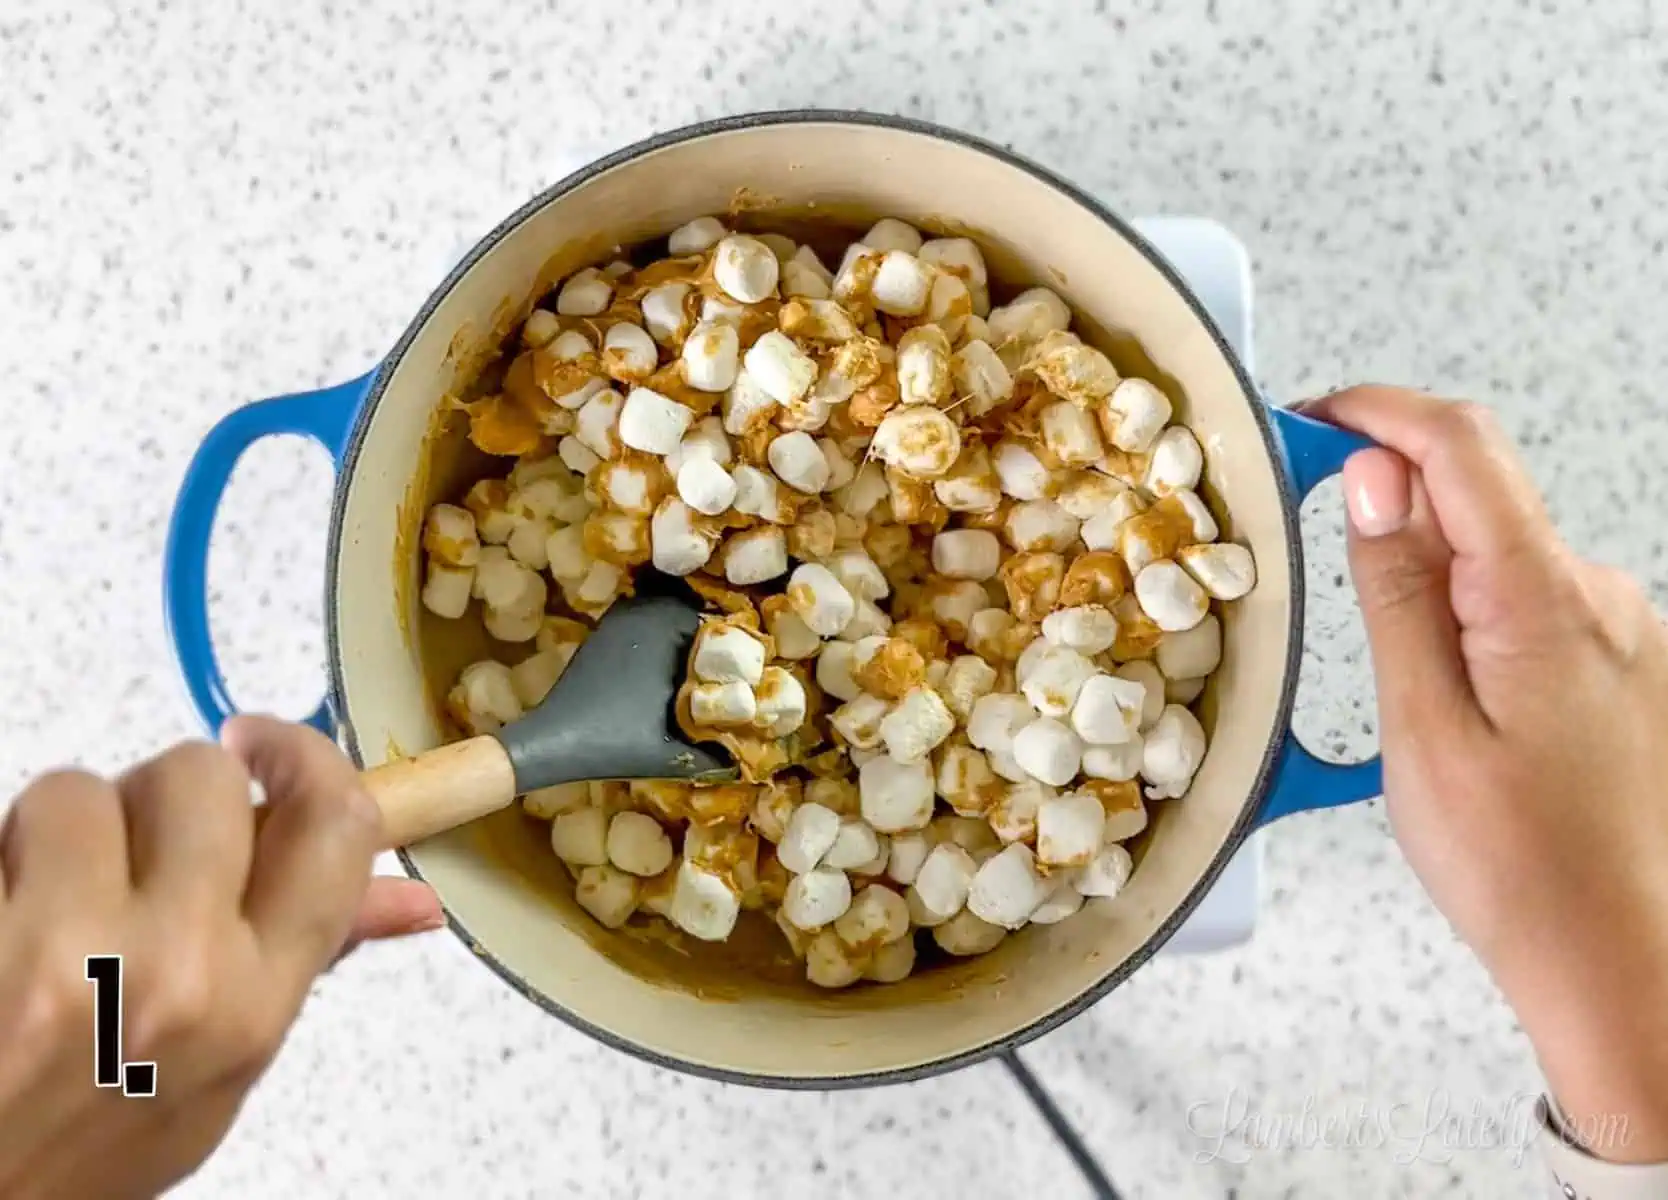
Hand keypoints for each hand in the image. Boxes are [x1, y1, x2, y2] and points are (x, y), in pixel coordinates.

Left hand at [0, 716, 442, 1198]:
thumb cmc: (83, 1151)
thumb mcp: (217, 1074)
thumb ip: (306, 965)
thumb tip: (416, 900)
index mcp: (256, 1004)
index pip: (335, 826)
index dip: (306, 759)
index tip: (264, 746)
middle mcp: (177, 970)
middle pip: (203, 776)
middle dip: (161, 796)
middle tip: (131, 856)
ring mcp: (65, 951)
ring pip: (84, 789)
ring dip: (66, 828)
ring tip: (48, 901)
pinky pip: (10, 821)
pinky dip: (1, 856)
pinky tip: (3, 917)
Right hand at [1307, 387, 1667, 1163]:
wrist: (1623, 961)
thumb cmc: (1518, 868)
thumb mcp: (1423, 729)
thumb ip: (1399, 593)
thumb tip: (1374, 477)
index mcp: (1548, 601)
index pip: (1461, 445)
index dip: (1377, 412)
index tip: (1307, 421)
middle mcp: (1601, 595)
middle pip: (1481, 492)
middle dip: (1392, 496)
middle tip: (1313, 550)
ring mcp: (1623, 628)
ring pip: (1501, 549)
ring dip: (1430, 564)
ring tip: (1388, 667)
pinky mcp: (1623, 661)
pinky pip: (1530, 597)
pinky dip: (1470, 608)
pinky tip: (1446, 689)